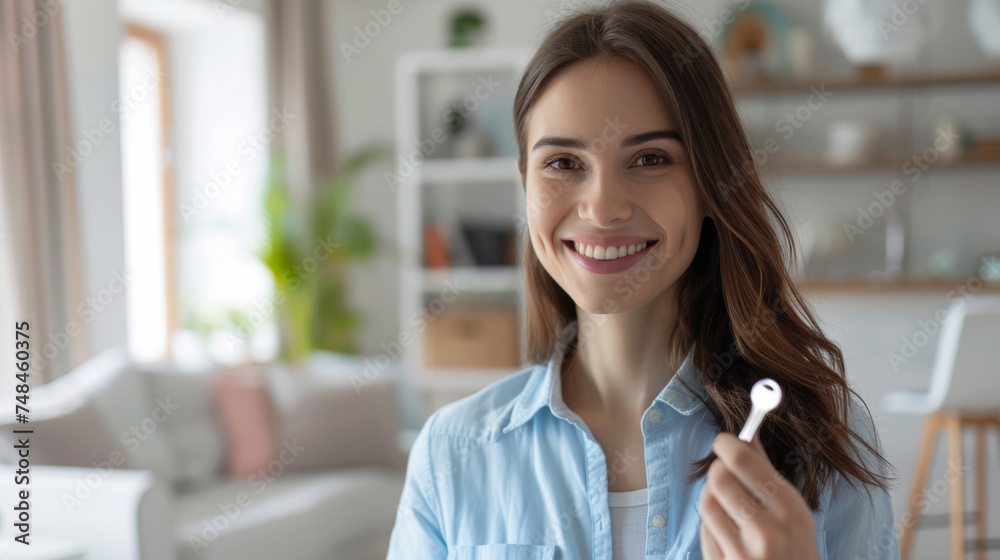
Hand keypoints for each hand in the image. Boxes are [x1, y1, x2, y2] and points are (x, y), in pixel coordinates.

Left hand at [697, 432, 819, 559]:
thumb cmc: (795, 548)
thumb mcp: (792, 510)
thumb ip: (766, 469)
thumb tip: (747, 431)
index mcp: (791, 509)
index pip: (743, 461)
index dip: (726, 445)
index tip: (723, 443)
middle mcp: (769, 531)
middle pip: (719, 477)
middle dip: (718, 470)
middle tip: (723, 473)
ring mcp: (746, 553)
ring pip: (707, 501)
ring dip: (711, 496)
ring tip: (726, 503)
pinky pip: (705, 529)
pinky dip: (711, 523)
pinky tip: (727, 529)